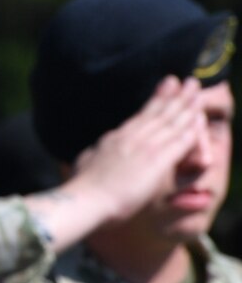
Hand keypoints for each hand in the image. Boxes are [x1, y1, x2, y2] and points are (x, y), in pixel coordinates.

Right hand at [27, 76, 206, 246]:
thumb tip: (93, 150)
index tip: (167, 86)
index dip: (156, 99)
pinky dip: (191, 129)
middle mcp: (131, 137)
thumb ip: (94, 153)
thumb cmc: (82, 188)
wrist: (85, 201)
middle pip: (158, 112)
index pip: (141, 116)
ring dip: (187, 106)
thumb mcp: (84, 162)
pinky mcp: (157, 160)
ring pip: (172, 122)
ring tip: (197, 91)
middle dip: (175, 95)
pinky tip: (200, 119)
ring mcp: (145, 147)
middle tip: (188, 81)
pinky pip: (180, 140)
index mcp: (115, 138)